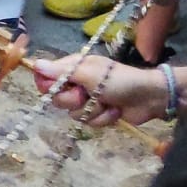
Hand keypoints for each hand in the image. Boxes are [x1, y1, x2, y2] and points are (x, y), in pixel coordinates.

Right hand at [34, 54, 169, 128]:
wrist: (150, 98)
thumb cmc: (120, 80)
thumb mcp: (90, 74)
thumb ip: (62, 72)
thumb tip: (35, 64)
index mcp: (74, 68)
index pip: (46, 77)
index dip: (48, 85)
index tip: (56, 88)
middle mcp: (78, 83)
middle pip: (58, 99)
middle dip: (74, 101)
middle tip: (87, 95)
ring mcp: (88, 100)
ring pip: (73, 113)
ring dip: (92, 111)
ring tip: (107, 103)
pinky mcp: (98, 114)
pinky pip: (89, 122)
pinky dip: (103, 118)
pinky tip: (115, 111)